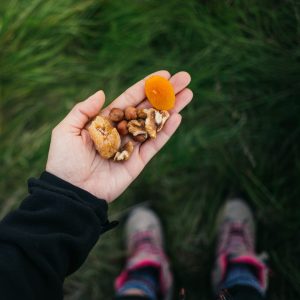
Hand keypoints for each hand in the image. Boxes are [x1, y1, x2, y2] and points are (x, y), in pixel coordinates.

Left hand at [46, 70, 192, 202]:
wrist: (72, 191)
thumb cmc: (65, 161)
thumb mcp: (66, 130)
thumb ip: (83, 110)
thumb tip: (102, 92)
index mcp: (106, 121)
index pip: (130, 99)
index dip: (147, 87)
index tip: (164, 75)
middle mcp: (122, 131)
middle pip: (147, 108)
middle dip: (166, 94)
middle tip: (184, 79)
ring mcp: (131, 146)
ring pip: (154, 124)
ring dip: (172, 109)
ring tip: (188, 94)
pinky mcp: (138, 162)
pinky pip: (154, 144)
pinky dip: (166, 131)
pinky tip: (177, 117)